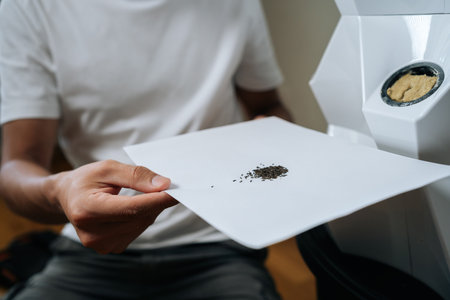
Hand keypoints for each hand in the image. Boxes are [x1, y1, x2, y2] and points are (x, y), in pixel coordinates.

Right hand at [52, 160, 177, 253]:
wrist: (67, 198)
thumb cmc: (86, 180)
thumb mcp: (108, 168)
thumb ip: (136, 176)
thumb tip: (163, 185)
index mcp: (87, 210)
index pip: (131, 208)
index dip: (157, 200)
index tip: (177, 192)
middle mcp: (92, 234)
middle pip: (139, 216)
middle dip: (156, 200)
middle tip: (165, 185)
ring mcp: (101, 245)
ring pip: (142, 223)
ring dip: (150, 208)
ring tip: (139, 194)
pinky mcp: (110, 248)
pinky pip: (138, 229)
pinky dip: (143, 216)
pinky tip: (133, 207)